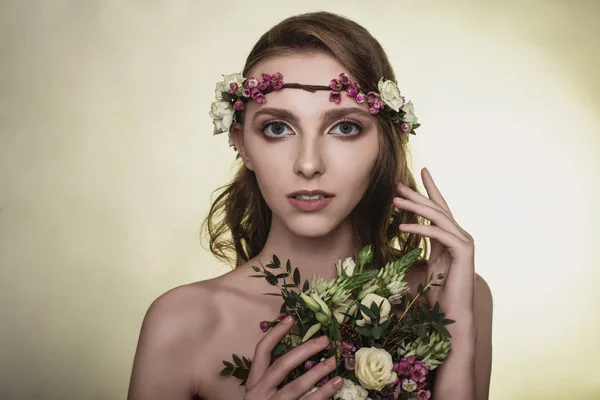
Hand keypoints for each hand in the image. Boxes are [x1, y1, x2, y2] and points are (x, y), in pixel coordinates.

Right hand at [244, 316, 342, 399]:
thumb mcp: (260, 394)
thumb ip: (271, 377)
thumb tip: (298, 353)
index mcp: (253, 383)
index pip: (261, 352)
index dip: (275, 334)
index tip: (290, 319)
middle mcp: (260, 394)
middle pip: (282, 365)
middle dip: (304, 350)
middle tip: (324, 340)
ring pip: (297, 386)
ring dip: (318, 372)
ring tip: (334, 361)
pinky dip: (324, 392)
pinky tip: (337, 384)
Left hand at [393, 168, 474, 318]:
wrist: (453, 315)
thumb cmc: (438, 295)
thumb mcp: (424, 266)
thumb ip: (419, 250)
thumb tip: (402, 240)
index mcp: (450, 238)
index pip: (439, 208)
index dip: (431, 189)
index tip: (423, 171)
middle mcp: (459, 235)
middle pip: (436, 208)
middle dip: (417, 195)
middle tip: (398, 185)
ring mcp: (463, 242)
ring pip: (437, 217)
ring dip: (415, 207)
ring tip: (395, 201)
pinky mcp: (463, 250)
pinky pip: (438, 234)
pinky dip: (420, 228)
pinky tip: (402, 226)